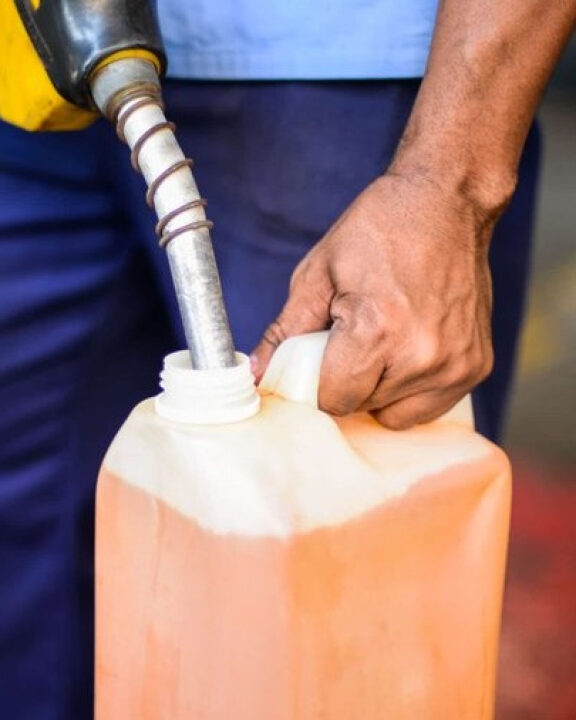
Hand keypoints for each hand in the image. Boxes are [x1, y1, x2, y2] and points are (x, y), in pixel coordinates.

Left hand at [251, 171, 499, 428]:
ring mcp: (456, 366)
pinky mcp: (477, 367)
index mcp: (377, 329)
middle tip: (351, 339)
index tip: (318, 358)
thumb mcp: (318, 273)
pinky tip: (410, 349)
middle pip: (361, 407)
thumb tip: (258, 375)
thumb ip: (285, 331)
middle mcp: (422, 356)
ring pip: (395, 415)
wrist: (448, 202)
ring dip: (379, 390)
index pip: (332, 399)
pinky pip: (429, 406)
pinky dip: (411, 389)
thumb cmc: (379, 229)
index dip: (316, 382)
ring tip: (383, 343)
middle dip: (346, 382)